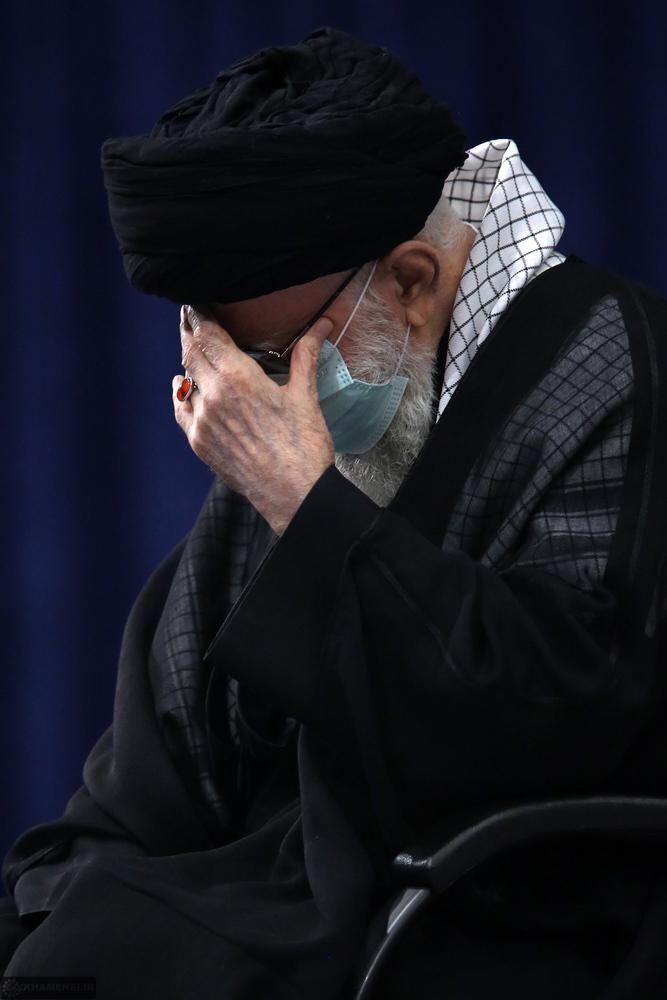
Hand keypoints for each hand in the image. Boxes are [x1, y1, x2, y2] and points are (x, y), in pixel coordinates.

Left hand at [172, 305, 334, 534]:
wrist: (294, 494)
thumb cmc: (304, 446)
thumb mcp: (305, 395)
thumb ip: (306, 354)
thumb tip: (324, 323)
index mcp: (238, 377)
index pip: (207, 334)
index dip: (198, 314)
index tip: (195, 303)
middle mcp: (213, 395)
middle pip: (190, 352)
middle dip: (189, 331)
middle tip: (189, 316)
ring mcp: (202, 421)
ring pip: (185, 380)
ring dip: (189, 362)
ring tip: (194, 350)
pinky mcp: (199, 443)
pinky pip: (181, 410)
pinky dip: (180, 394)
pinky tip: (182, 386)